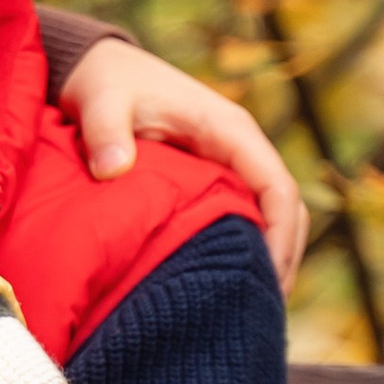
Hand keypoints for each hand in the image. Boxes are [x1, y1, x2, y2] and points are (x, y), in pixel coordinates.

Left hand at [58, 36, 306, 296]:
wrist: (97, 67)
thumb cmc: (105, 83)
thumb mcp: (102, 100)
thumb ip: (105, 131)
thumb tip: (112, 168)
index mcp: (228, 129)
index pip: (276, 187)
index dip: (279, 237)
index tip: (268, 283)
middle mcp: (239, 148)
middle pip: (286, 210)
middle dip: (283, 260)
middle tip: (262, 315)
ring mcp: (230, 163)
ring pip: (270, 216)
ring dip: (269, 259)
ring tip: (252, 312)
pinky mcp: (213, 178)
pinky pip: (244, 216)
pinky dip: (246, 250)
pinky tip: (228, 287)